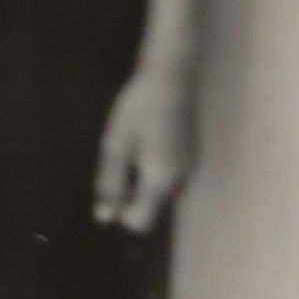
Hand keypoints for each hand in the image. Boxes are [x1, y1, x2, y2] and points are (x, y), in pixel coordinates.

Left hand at [95, 63, 194, 233]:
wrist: (172, 75)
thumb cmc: (138, 109)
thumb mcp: (115, 145)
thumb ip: (110, 183)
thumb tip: (104, 218)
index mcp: (160, 182)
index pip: (140, 223)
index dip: (122, 212)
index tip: (112, 185)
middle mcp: (181, 182)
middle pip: (153, 208)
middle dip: (134, 194)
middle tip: (122, 160)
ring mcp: (191, 168)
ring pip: (163, 191)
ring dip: (146, 180)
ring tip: (136, 147)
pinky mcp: (194, 154)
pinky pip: (173, 175)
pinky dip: (159, 168)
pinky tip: (151, 140)